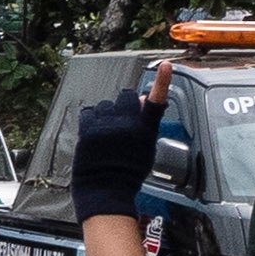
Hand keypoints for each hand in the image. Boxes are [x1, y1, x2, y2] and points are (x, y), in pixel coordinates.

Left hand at [66, 73, 170, 226]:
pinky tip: (95, 130)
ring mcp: (106, 126)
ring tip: (107, 132)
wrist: (105, 189)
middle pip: (126, 96)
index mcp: (145, 130)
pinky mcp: (88, 129)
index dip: (162, 82)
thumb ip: (144, 123)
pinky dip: (92, 118)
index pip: (156, 102)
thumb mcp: (146, 148)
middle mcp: (127, 125)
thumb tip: (141, 99)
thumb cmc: (127, 172)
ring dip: (108, 113)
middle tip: (122, 121)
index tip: (165, 66)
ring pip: (107, 104)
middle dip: (125, 104)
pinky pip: (90, 111)